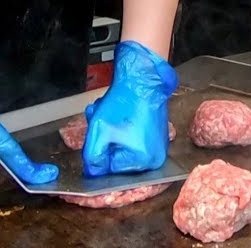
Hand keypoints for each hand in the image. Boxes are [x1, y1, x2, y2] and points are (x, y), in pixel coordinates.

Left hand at [82, 40, 177, 175]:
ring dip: (111, 134)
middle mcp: (156, 158)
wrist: (143, 78)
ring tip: (108, 116)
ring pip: (124, 148)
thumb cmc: (125, 101)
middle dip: (105, 141)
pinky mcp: (157, 135)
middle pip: (118, 159)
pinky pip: (134, 140)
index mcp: (144, 160)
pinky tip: (119, 115)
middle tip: (101, 123)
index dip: (100, 150)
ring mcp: (158, 146)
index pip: (111, 169)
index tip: (99, 135)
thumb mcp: (99, 132)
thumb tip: (93, 171)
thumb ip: (92, 157)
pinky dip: (122, 129)